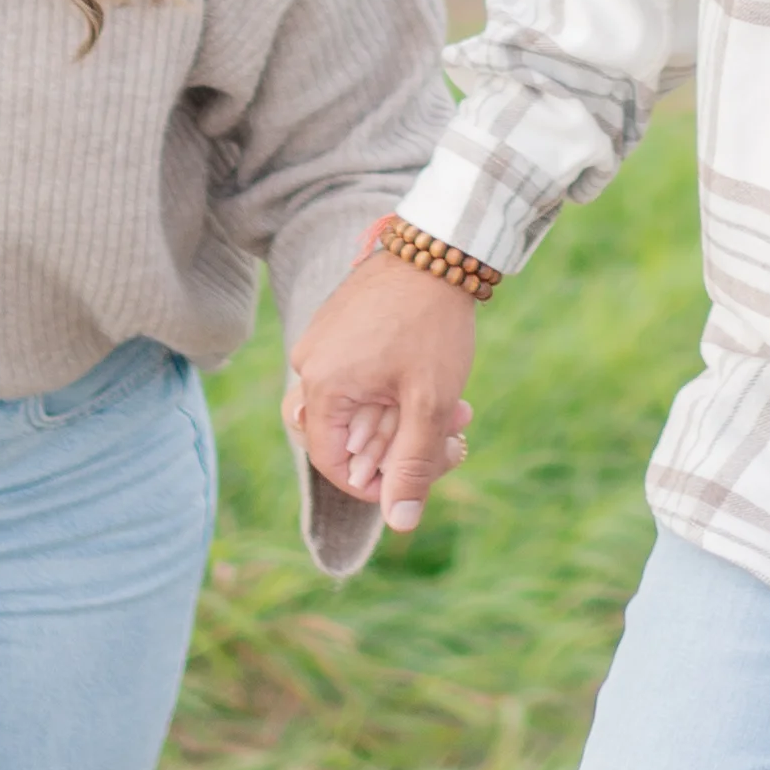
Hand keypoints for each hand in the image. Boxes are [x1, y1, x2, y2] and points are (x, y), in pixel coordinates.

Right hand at [284, 254, 480, 532]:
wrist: (439, 246)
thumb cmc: (432, 324)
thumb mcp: (429, 403)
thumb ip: (413, 465)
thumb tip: (400, 522)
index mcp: (322, 386)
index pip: (332, 463)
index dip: (376, 485)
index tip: (421, 480)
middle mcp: (311, 364)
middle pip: (346, 436)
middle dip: (403, 448)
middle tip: (455, 440)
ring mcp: (323, 342)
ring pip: (359, 406)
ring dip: (406, 419)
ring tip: (459, 411)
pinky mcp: (339, 325)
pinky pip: (358, 376)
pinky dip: (396, 391)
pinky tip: (438, 383)